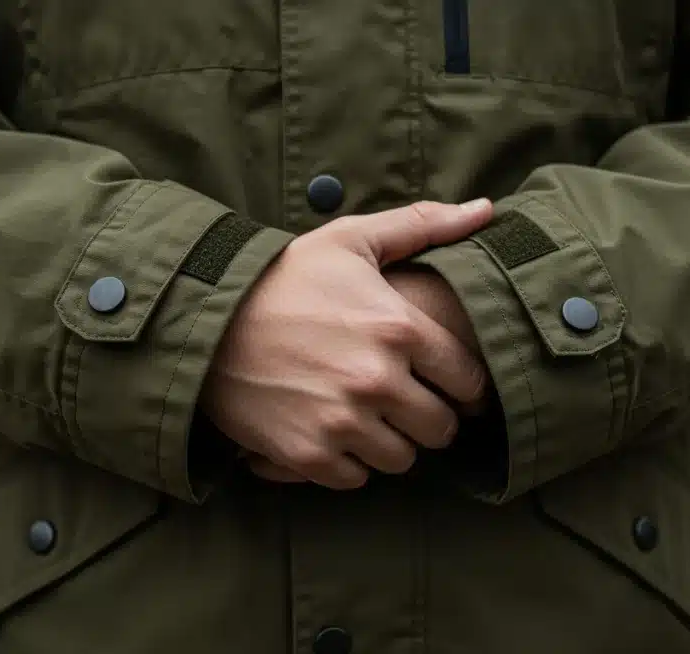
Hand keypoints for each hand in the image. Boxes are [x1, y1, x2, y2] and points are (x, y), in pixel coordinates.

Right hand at [200, 200, 492, 489]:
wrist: (204, 319)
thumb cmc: (283, 276)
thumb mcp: (350, 239)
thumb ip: (422, 225)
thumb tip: (486, 210)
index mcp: (399, 329)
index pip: (469, 382)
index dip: (462, 386)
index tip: (445, 384)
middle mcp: (377, 380)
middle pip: (440, 429)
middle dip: (427, 417)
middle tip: (405, 404)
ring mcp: (342, 422)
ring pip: (401, 459)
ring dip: (390, 442)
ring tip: (367, 418)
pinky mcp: (308, 455)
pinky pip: (355, 479)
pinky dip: (348, 463)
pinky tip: (333, 434)